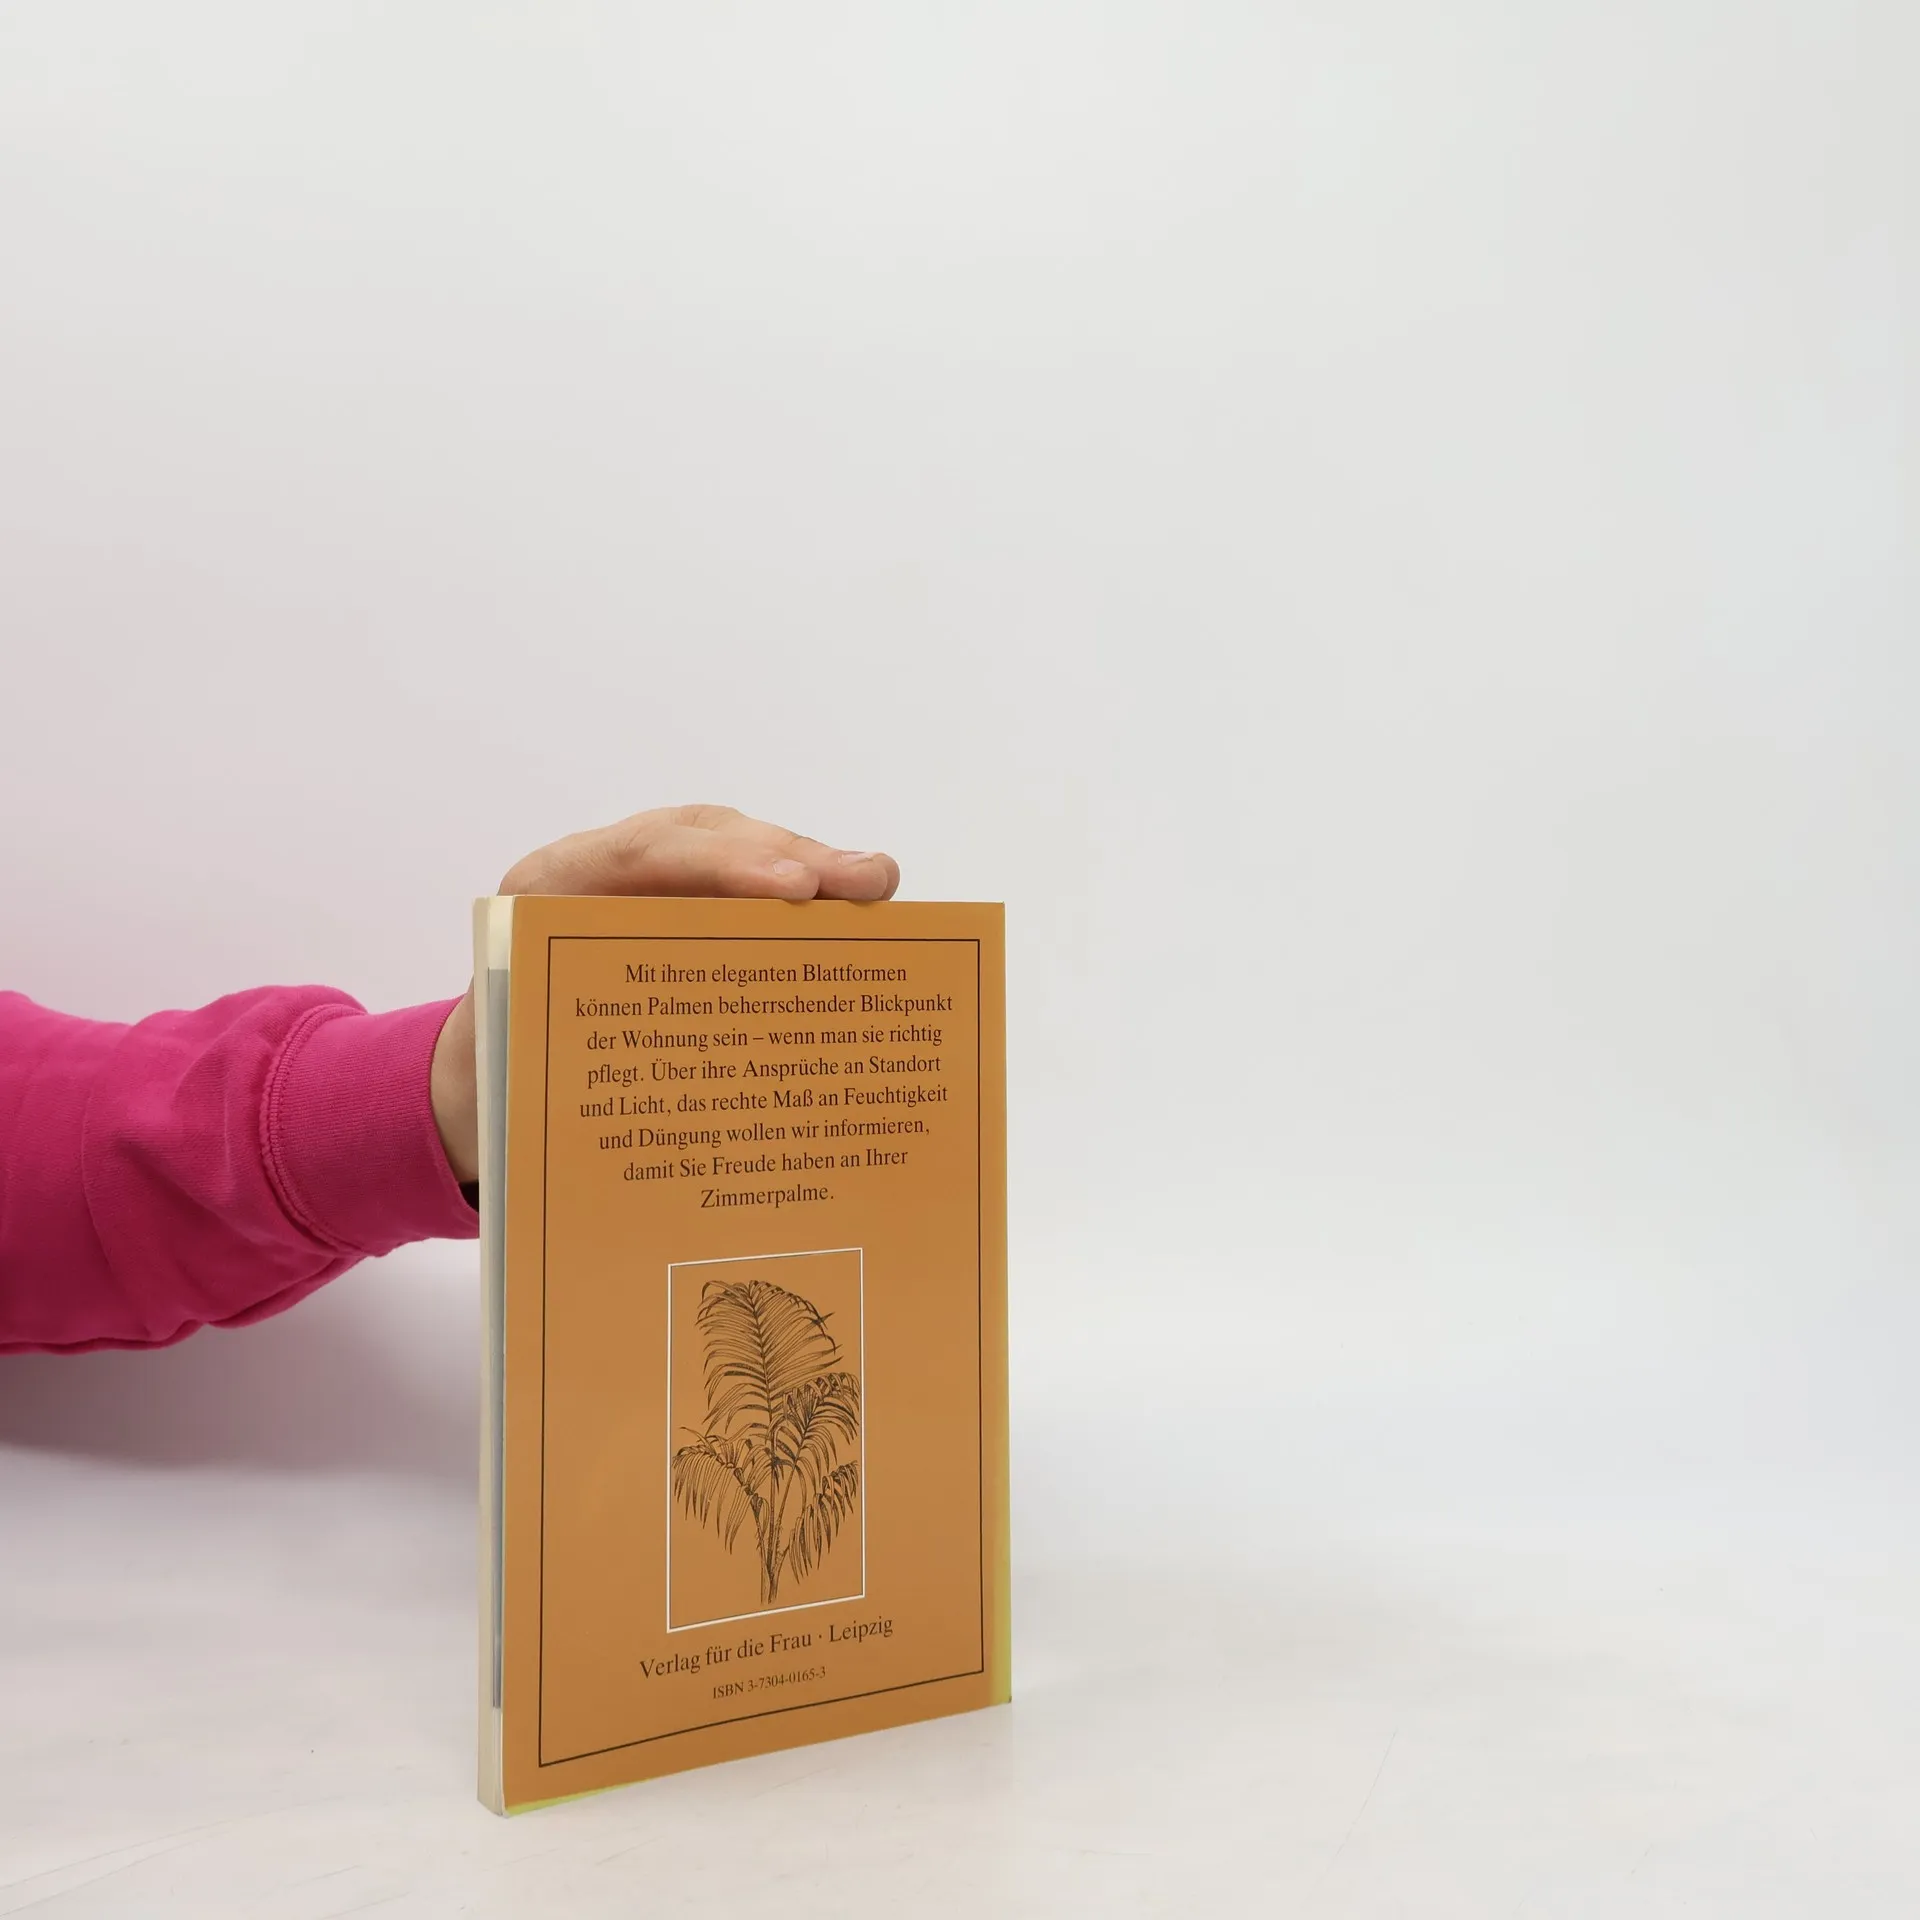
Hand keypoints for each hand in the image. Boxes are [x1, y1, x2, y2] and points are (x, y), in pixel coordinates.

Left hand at [429, 806, 898, 1182]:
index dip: (718, 866)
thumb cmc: (503, 1079)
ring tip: (877, 888)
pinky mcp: (680, 906)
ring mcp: (644, 883)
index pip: (637, 857)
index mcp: (544, 895)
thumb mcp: (520, 1074)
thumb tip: (678, 1125)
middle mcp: (597, 872)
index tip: (792, 890)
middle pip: (703, 839)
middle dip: (789, 856)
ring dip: (811, 870)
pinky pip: (744, 892)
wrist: (475, 1073)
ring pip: (734, 851)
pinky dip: (802, 905)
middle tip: (865, 884)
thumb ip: (583, 1069)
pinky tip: (860, 918)